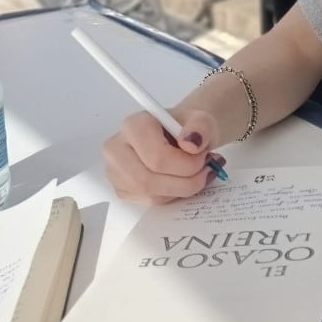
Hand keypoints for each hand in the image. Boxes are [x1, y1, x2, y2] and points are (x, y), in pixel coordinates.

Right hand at [103, 106, 224, 203]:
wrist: (183, 135)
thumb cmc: (189, 127)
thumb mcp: (202, 120)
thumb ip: (201, 126)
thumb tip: (191, 143)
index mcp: (133, 125)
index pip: (156, 156)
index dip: (186, 164)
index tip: (205, 157)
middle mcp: (116, 148)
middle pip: (149, 180)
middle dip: (186, 181)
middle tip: (206, 170)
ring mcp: (115, 171)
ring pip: (151, 195)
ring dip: (182, 189)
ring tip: (198, 174)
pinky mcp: (122, 190)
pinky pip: (151, 202)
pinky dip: (173, 195)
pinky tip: (182, 180)